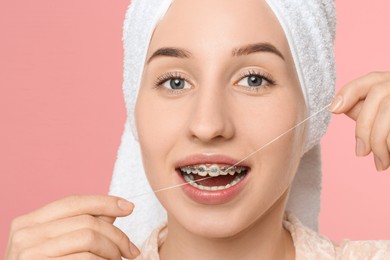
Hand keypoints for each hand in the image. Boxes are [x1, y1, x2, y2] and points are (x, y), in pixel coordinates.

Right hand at [4, 195, 139, 259]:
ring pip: (89, 238)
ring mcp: (30, 252)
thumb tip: (114, 210)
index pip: (74, 202)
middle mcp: (26, 233)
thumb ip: (81, 225)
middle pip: (87, 221)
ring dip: (112, 250)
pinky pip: (85, 259)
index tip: (129, 207)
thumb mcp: (56, 244)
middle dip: (117, 234)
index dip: (105, 201)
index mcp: (30, 222)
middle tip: (130, 250)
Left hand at [330, 71, 389, 170]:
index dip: (349, 92)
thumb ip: (367, 109)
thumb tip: (339, 107)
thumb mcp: (387, 113)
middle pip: (378, 95)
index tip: (333, 109)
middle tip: (360, 153)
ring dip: (380, 142)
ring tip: (380, 163)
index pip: (371, 80)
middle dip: (364, 127)